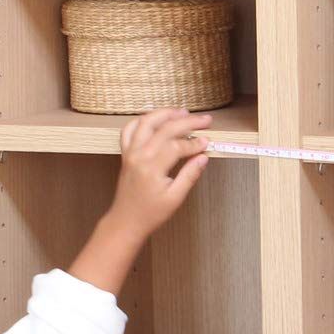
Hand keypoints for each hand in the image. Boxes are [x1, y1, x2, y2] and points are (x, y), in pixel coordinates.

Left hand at [110, 109, 211, 241]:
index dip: (194, 143)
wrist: (126, 222)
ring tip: (183, 112)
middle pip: (164, 128)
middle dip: (187, 122)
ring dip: (165, 114)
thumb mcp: (175, 198)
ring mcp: (130, 153)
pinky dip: (142, 120)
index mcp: (151, 168)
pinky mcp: (126, 153)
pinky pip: (130, 129)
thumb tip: (203, 156)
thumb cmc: (150, 213)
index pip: (177, 146)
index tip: (208, 142)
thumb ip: (190, 175)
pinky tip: (156, 119)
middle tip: (205, 120)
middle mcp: (138, 156)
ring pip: (145, 122)